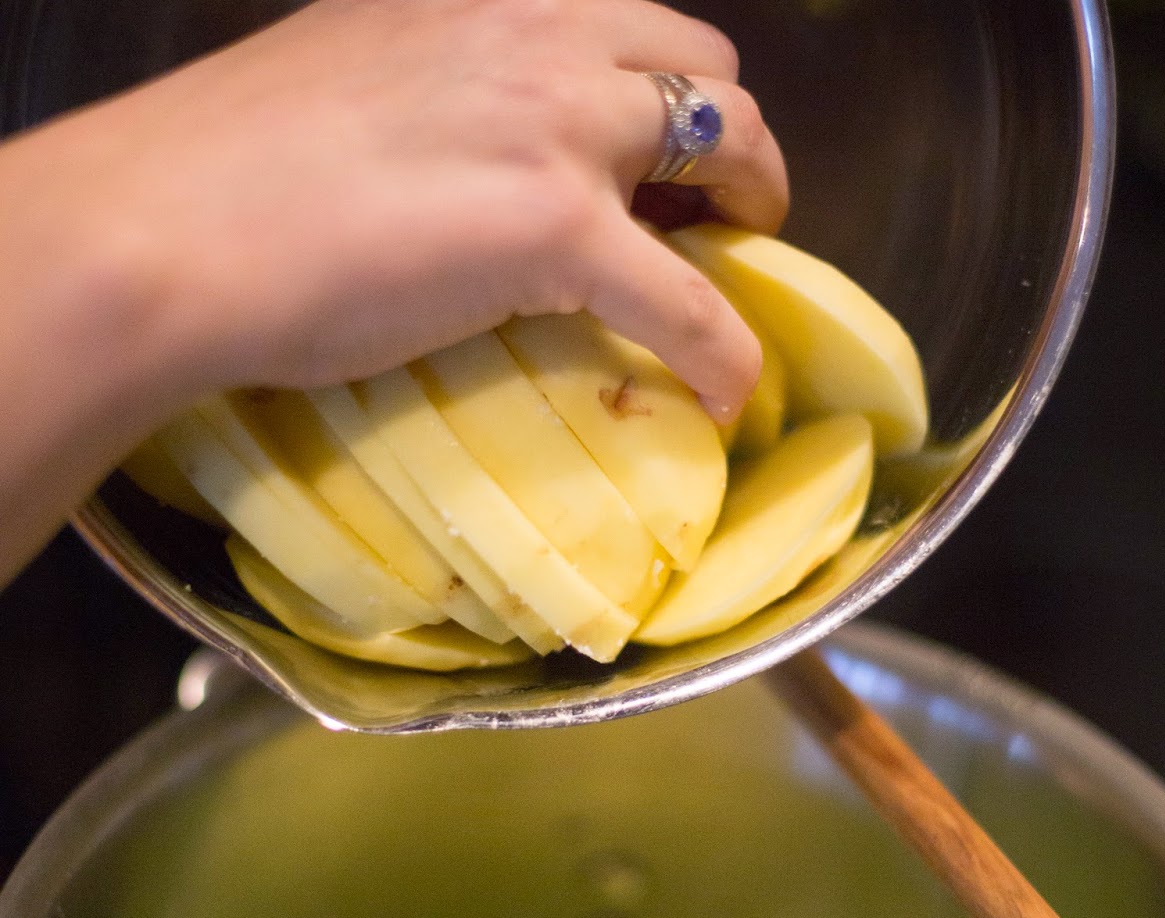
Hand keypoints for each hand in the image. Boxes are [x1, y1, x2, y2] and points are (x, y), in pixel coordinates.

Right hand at [71, 0, 788, 419]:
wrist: (172, 226)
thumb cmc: (227, 169)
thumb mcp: (349, 75)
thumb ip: (431, 92)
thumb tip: (462, 151)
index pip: (625, 20)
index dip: (664, 91)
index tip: (660, 156)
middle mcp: (538, 31)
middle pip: (701, 67)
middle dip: (729, 142)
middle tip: (719, 214)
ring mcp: (556, 125)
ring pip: (729, 147)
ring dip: (753, 215)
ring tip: (738, 282)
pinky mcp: (559, 230)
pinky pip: (689, 301)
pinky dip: (725, 353)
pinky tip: (727, 395)